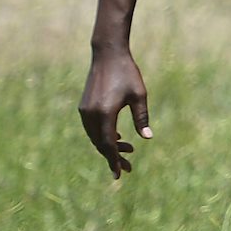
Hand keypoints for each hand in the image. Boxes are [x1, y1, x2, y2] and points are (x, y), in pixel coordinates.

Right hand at [79, 46, 149, 178]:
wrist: (107, 55)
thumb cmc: (128, 73)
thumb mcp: (139, 96)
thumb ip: (141, 118)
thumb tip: (147, 138)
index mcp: (104, 113)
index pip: (108, 144)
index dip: (114, 160)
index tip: (120, 174)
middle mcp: (90, 114)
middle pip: (100, 143)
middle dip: (113, 156)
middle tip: (129, 166)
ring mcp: (84, 110)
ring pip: (94, 137)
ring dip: (108, 145)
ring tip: (128, 150)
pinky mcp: (84, 106)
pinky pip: (92, 128)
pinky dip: (102, 135)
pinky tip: (117, 136)